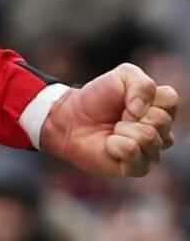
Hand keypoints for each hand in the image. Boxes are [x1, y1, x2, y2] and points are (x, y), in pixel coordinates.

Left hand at [39, 62, 177, 176]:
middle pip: (161, 120)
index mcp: (160, 107)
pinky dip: (115, 143)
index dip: (147, 95)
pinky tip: (110, 144)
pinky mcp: (138, 167)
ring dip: (123, 128)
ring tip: (114, 129)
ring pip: (148, 137)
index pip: (171, 100)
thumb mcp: (120, 76)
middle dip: (131, 112)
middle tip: (119, 114)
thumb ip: (141, 83)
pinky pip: (132, 152)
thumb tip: (142, 110)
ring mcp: (151, 151)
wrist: (73, 118)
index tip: (128, 98)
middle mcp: (162, 131)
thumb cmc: (99, 97)